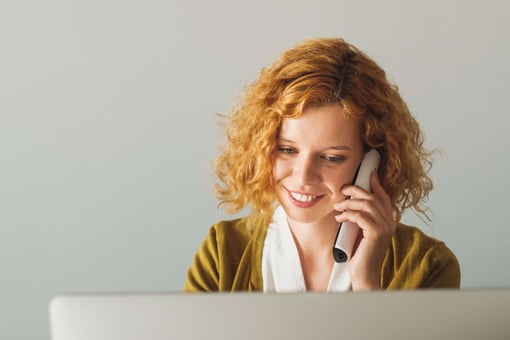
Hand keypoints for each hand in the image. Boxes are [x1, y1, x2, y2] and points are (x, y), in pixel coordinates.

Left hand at [333, 171, 395, 290]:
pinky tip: (339, 219)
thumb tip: (351, 204)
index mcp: (388, 222)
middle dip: (357, 190)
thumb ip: (362, 219)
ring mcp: (385, 228)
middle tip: (343, 189)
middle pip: (374, 197)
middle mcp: (390, 223)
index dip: (376, 185)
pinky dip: (348, 214)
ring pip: (367, 204)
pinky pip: (360, 216)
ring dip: (349, 203)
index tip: (368, 175)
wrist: (364, 276)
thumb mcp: (362, 233)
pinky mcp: (376, 234)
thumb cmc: (360, 255)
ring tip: (337, 207)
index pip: (384, 198)